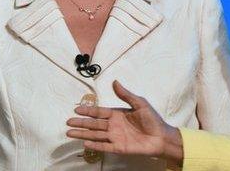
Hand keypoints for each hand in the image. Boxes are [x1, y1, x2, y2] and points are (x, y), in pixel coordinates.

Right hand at [66, 80, 183, 166]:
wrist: (161, 136)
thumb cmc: (152, 119)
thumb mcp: (140, 103)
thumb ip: (126, 95)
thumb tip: (115, 81)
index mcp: (117, 114)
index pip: (99, 112)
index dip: (88, 111)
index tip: (76, 109)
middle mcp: (114, 126)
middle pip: (94, 124)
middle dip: (81, 122)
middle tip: (68, 122)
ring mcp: (115, 137)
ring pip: (95, 135)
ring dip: (83, 134)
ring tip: (69, 133)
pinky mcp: (119, 147)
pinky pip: (104, 146)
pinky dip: (95, 145)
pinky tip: (85, 143)